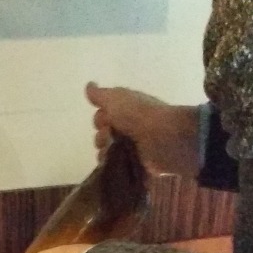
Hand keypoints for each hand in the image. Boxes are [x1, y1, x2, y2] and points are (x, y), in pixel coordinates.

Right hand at [85, 82, 200, 177]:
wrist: (163, 138)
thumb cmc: (138, 115)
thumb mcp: (116, 98)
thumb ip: (100, 95)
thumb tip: (89, 85)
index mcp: (125, 110)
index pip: (102, 117)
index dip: (99, 120)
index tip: (104, 122)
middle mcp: (129, 127)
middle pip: (103, 136)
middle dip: (101, 139)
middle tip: (109, 138)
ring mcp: (134, 147)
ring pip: (108, 153)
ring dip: (105, 154)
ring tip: (113, 154)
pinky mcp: (138, 164)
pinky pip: (119, 167)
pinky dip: (114, 166)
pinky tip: (116, 165)